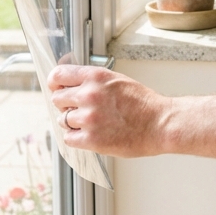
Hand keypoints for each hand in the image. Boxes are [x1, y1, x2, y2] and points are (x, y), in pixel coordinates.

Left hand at [48, 61, 167, 157]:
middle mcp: (89, 95)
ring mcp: (89, 118)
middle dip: (66, 105)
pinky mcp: (91, 139)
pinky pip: (69, 138)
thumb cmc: (143, 103)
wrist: (160, 123)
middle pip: (57, 99)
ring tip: (91, 123)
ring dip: (73, 123)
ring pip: (63, 120)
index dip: (55, 83)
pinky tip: (90, 135)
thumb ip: (93, 81)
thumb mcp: (117, 80)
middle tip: (79, 109)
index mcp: (96, 77)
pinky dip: (76, 138)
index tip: (57, 88)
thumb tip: (70, 85)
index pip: (58, 75)